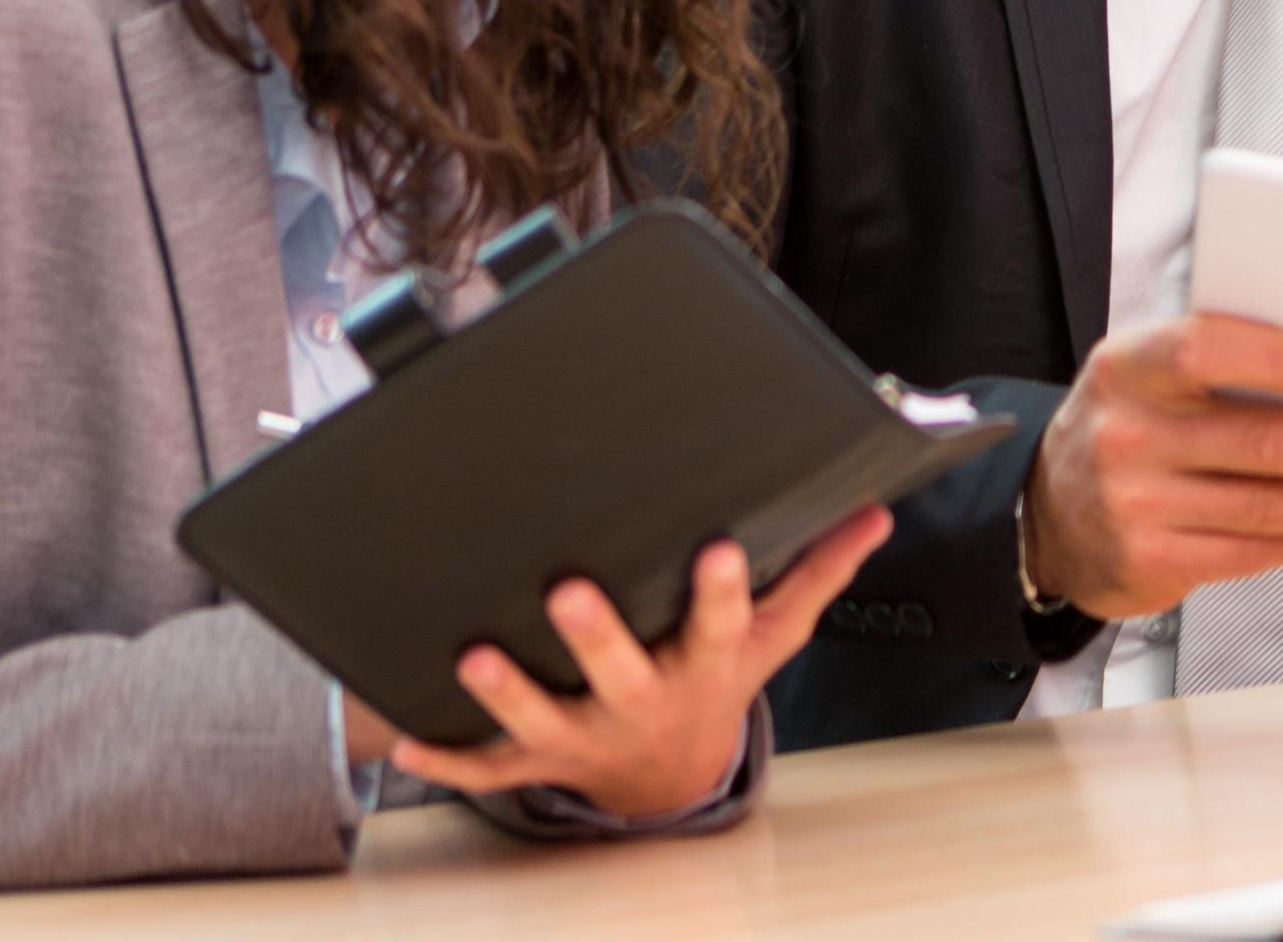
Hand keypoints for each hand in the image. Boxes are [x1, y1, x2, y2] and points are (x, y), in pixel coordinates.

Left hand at [387, 507, 891, 817]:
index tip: (716, 547)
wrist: (670, 769)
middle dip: (596, 638)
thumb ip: (818, 569)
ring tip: (476, 657)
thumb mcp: (774, 631)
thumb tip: (875, 512)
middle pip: (621, 674)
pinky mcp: (536, 758)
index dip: (717, 591)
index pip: (717, 624)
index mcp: (702, 664)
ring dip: (509, 694)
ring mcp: (586, 734)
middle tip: (568, 593)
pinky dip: (447, 758)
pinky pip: (489, 767)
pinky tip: (407, 735)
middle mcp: (643, 701)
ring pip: (542, 721)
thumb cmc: (716, 677)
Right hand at [1025, 315, 1282, 617]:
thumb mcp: (1146, 380)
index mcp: (1127, 368)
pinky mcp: (1148, 561)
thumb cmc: (1127, 430)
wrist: (1048, 518)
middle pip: (1257, 439)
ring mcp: (1132, 503)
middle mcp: (1124, 434)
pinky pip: (1245, 551)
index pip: (1200, 350)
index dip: (1272, 358)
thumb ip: (1218, 367)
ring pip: (1264, 505)